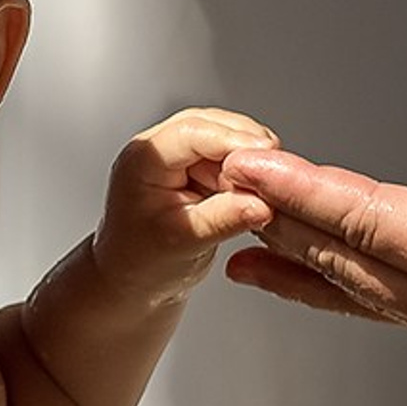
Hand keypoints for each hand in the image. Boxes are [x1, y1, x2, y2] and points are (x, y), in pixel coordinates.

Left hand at [94, 106, 280, 300]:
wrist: (134, 278)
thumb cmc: (141, 261)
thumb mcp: (183, 243)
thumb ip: (223, 219)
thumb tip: (263, 203)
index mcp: (144, 159)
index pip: (192, 133)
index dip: (234, 141)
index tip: (269, 155)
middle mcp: (159, 147)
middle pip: (215, 127)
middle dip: (248, 150)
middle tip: (273, 179)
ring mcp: (180, 154)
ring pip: (229, 139)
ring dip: (251, 163)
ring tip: (262, 195)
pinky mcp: (199, 166)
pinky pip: (233, 157)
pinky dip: (250, 173)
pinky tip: (256, 196)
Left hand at [220, 94, 406, 352]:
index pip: (385, 228)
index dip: (314, 195)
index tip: (253, 165)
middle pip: (352, 259)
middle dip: (277, 217)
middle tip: (210, 173)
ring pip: (351, 282)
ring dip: (284, 247)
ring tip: (216, 209)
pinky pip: (368, 297)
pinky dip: (310, 280)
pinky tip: (254, 265)